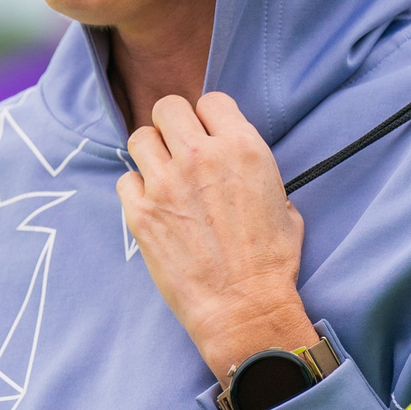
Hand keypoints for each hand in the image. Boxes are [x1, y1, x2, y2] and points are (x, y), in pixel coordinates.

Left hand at [118, 92, 318, 380]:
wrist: (244, 308)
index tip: (208, 137)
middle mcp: (201, 156)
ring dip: (151, 153)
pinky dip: (135, 190)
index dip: (209, 119)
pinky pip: (125, 180)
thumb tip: (242, 168)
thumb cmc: (271, 262)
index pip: (211, 101)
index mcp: (242, 147)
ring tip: (162, 176)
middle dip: (172, 125)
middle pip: (167, 107)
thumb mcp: (285, 204)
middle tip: (179, 150)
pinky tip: (152, 206)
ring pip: (140, 137)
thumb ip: (258, 172)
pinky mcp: (141, 212)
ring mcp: (166, 183)